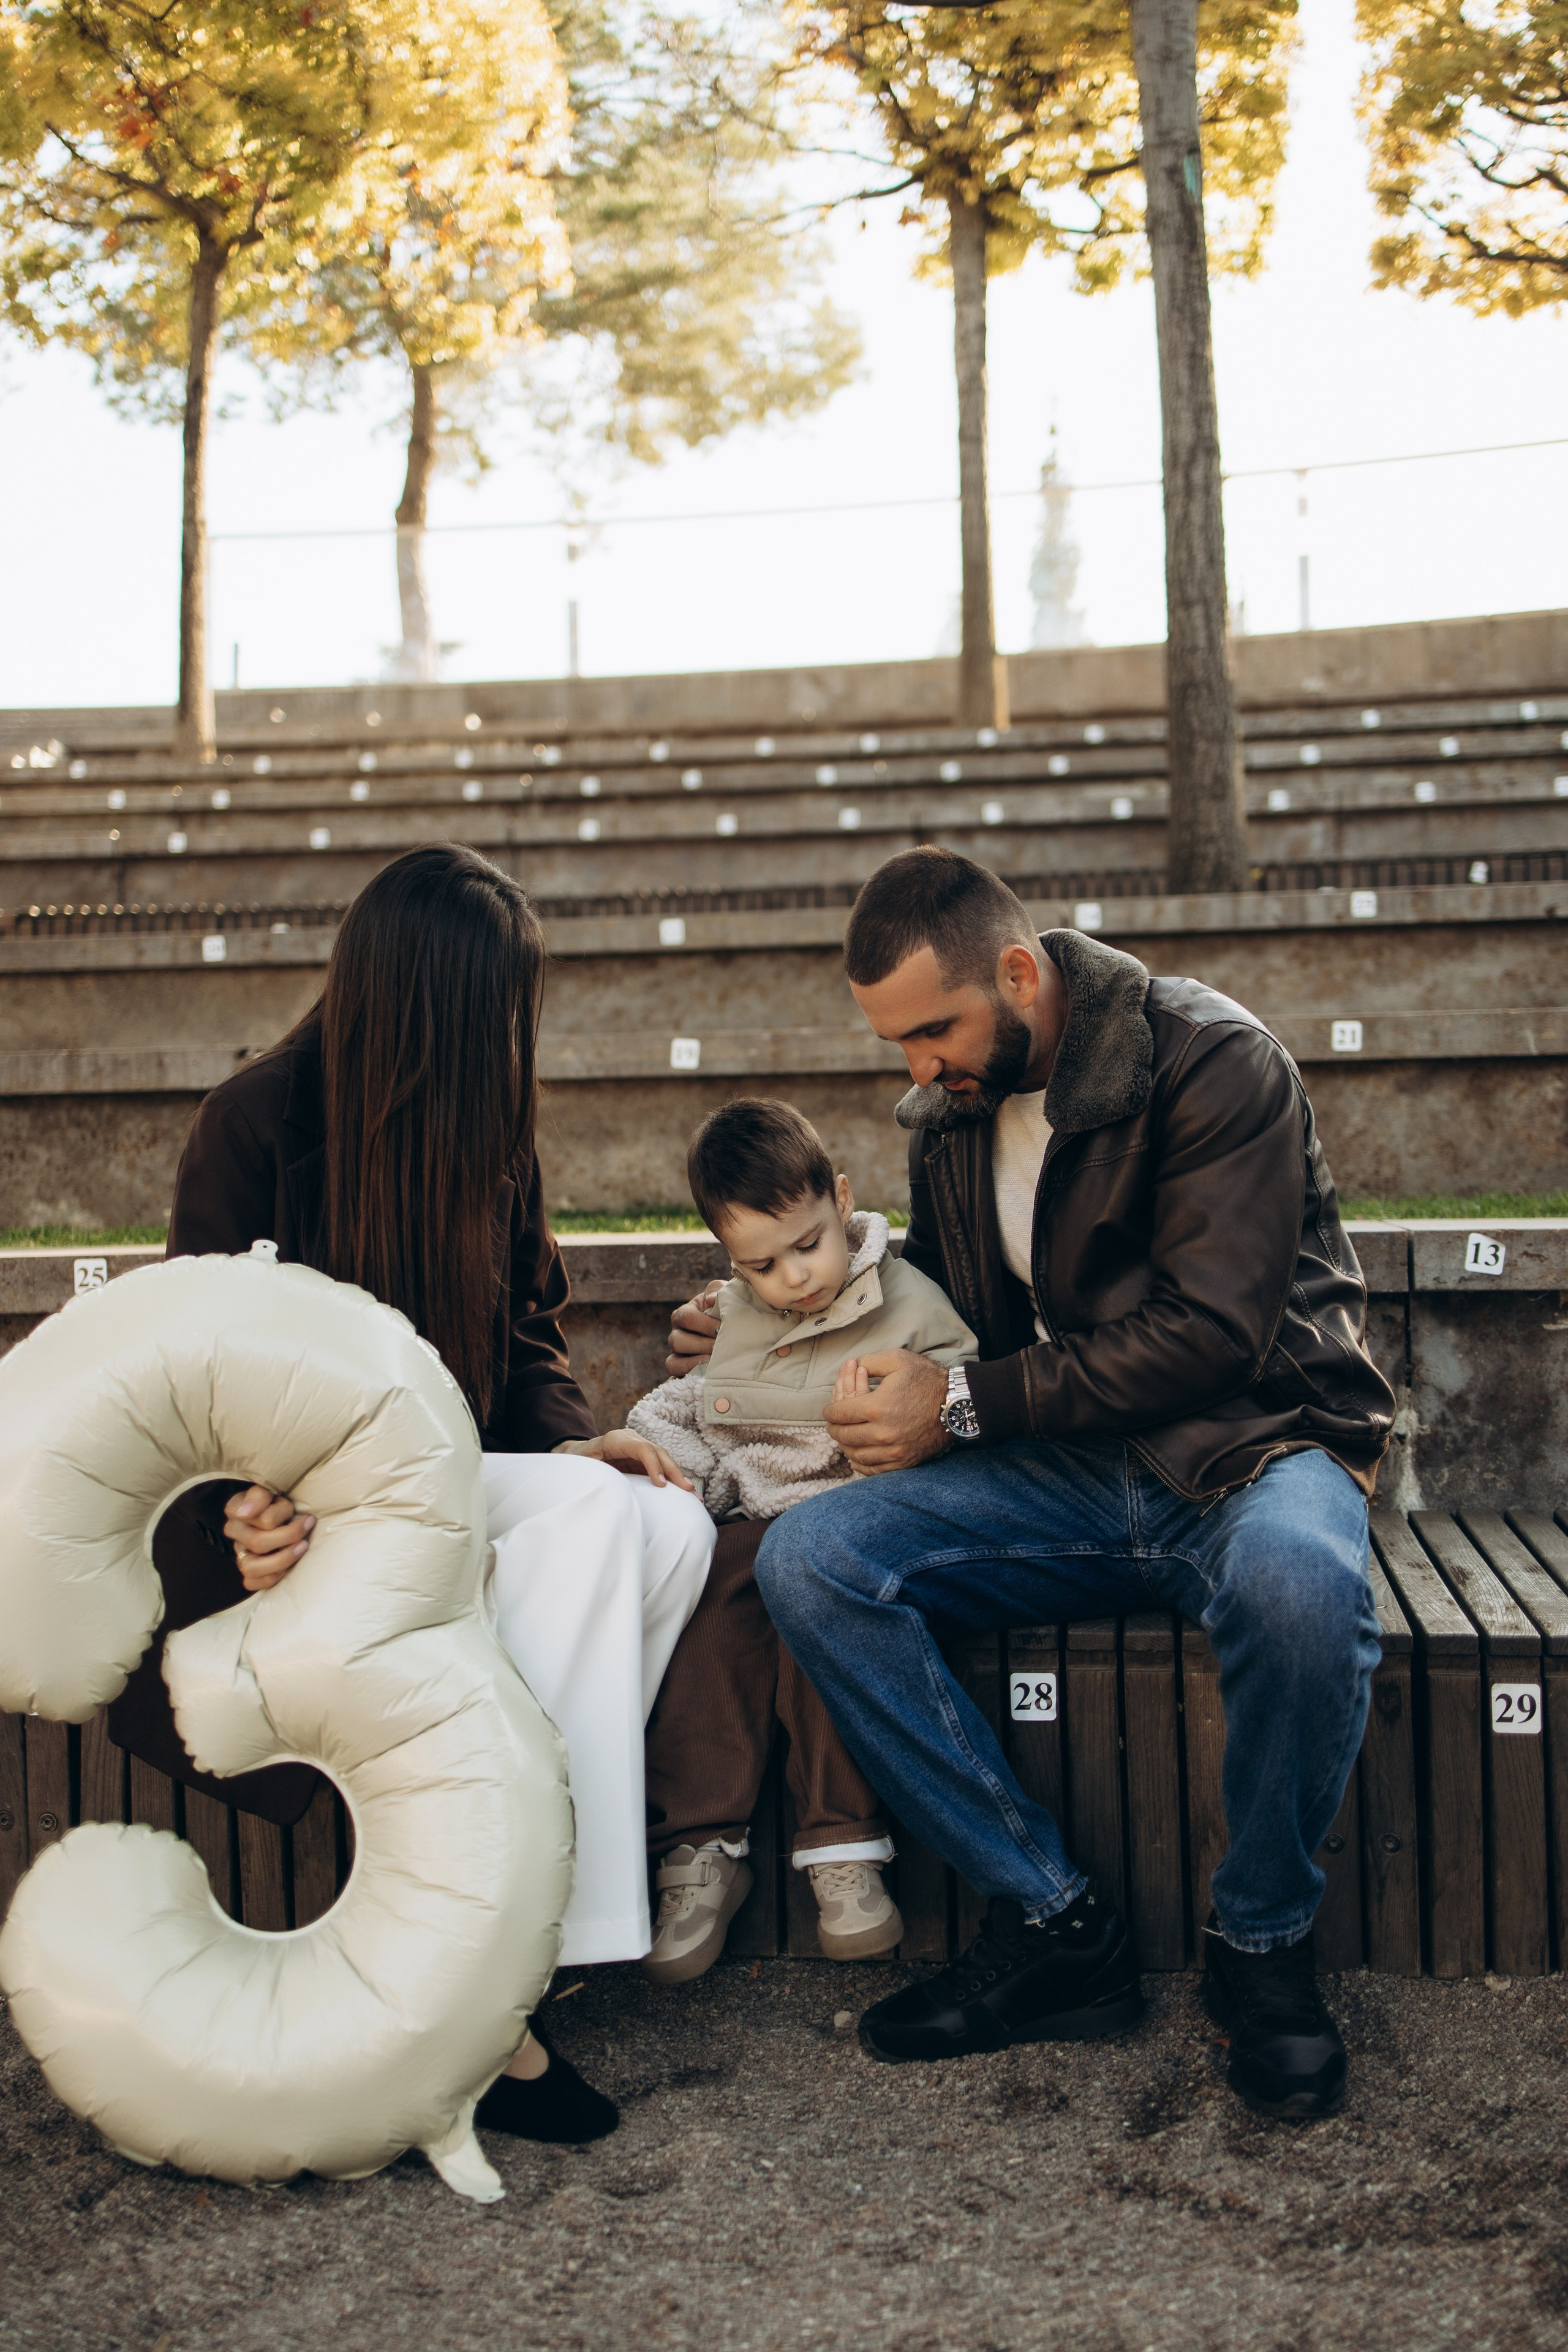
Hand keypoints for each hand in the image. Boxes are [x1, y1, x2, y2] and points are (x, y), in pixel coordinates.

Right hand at [224, 1485, 315, 1593]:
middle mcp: (234, 1533)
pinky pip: (252, 1583)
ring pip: (251, 1568)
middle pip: (258, 1542)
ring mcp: (238, 1552)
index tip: (297, 1510)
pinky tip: (287, 1568)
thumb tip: (245, 1513)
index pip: (257, 1517)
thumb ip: (259, 1495)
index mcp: (235, 1510)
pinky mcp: (247, 1571)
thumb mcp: (269, 1490)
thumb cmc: (274, 1501)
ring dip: (282, 1559)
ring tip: (302, 1547)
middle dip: (288, 1536)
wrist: (277, 1513)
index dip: (279, 1515)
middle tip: (307, 1526)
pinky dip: (271, 1577)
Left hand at [556, 1429, 696, 1489]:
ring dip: (678, 1477)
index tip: (662, 1484)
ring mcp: (639, 1449)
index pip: (642, 1449)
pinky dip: (672, 1480)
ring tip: (693, 1495)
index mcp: (616, 1440)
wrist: (574, 1455)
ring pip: (663, 1459)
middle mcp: (632, 1441)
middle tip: (688, 1490)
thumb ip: (595, 1472)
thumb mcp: (582, 1465)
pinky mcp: (642, 1460)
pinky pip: (660, 1467)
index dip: (653, 1465)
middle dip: (674, 1472)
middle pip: (658, 1452)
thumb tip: (609, 1488)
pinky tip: (684, 1492)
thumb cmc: (576, 1461)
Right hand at [666, 1281, 722, 1378]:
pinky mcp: (680, 1367)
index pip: (686, 1317)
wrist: (735, 1330)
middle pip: (676, 1340)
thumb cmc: (726, 1310)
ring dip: (696, 1360)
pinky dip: (688, 1371)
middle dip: (701, 1345)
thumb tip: (711, 1299)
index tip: (721, 1328)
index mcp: (685, 1313)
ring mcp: (677, 1352)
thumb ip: (716, 1290)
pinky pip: (675, 1372)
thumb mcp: (722, 1294)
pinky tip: (706, 1370)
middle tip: (719, 1347)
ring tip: (714, 1360)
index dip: (704, 1324)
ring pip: (674, 1360)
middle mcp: (677, 1332)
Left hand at [824, 1349, 950, 1473]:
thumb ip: (869, 1361)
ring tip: (844, 1438)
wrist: (957, 1405)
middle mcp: (883, 1432)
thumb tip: (851, 1366)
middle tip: (833, 1424)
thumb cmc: (928, 1380)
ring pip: (856, 1454)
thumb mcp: (898, 1359)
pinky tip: (857, 1456)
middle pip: (844, 1436)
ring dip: (845, 1446)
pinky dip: (861, 1464)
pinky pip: (874, 1469)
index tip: (829, 1411)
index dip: (830, 1411)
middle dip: (834, 1428)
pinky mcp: (904, 1461)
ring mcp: (894, 1450)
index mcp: (877, 1406)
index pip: (839, 1413)